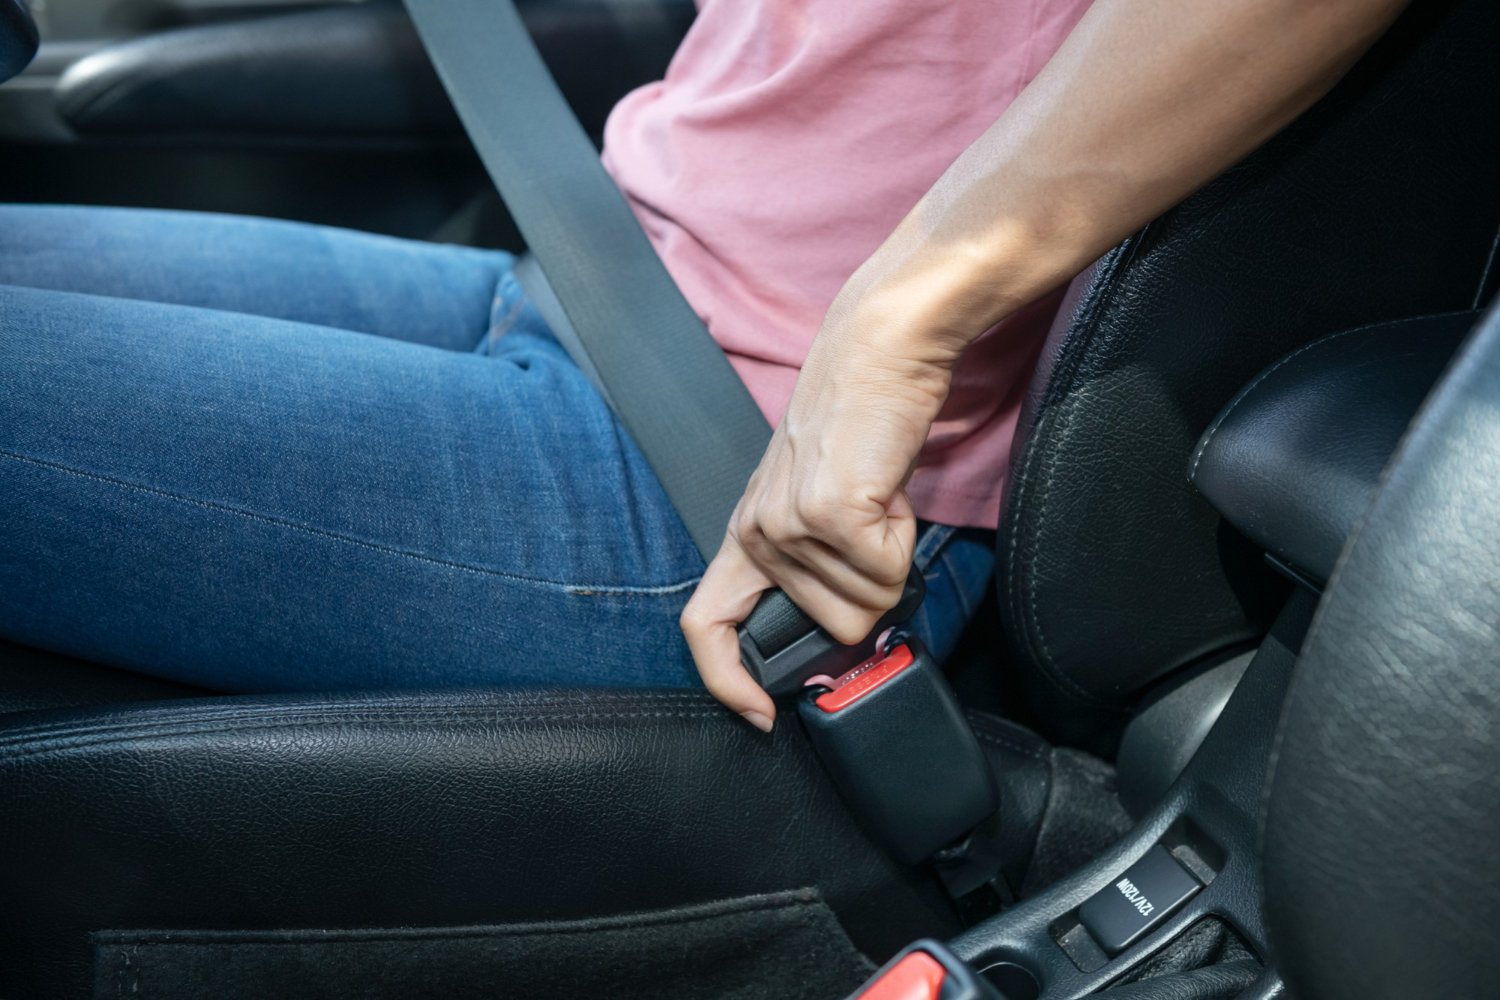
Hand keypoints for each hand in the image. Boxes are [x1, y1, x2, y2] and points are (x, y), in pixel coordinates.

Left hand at [680, 282, 958, 730]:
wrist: (877, 354)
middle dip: (869, 594)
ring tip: (877, 503)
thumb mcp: (816, 501)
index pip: (705, 625)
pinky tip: (887, 495)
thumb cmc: (857, 424)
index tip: (760, 714)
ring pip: (864, 606)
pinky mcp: (829, 514)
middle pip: (830, 628)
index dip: (726, 682)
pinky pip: (885, 575)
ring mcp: (788, 526)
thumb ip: (813, 563)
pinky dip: (902, 543)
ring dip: (889, 560)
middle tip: (873, 533)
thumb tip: (847, 630)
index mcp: (746, 535)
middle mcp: (757, 534)